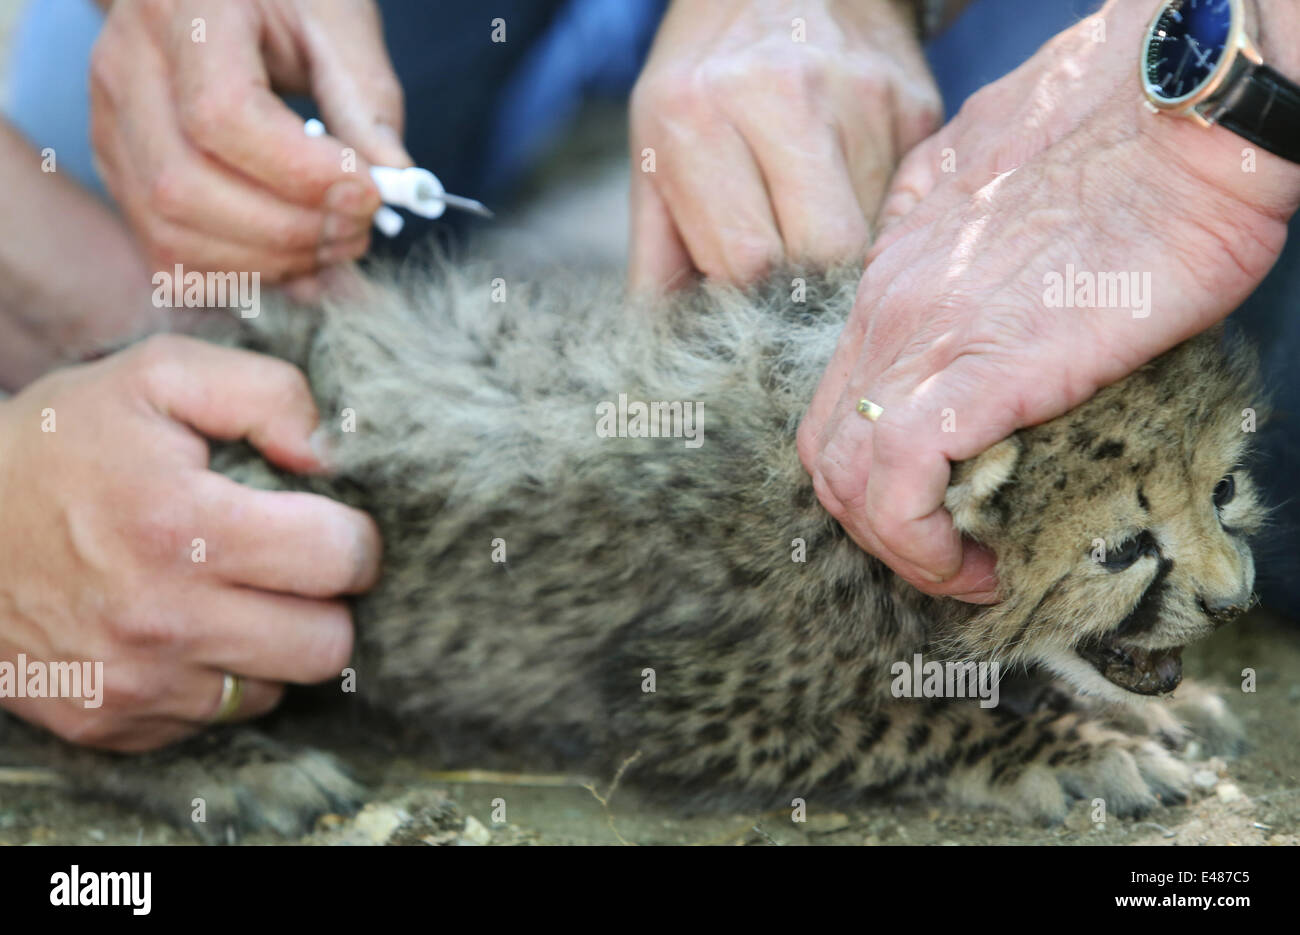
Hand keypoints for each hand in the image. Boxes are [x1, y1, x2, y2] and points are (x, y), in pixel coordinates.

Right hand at [0, 335, 381, 750]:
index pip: (341, 559)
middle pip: (327, 645)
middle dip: (326, 601)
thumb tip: (330, 453)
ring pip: (276, 690)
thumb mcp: (158, 377)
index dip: (354, 536)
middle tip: (294, 566)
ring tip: (233, 594)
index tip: (331, 523)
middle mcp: (162, 620)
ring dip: (273, 644)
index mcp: (182, 528)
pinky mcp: (109, 724)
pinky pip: (212, 718)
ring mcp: (134, 684)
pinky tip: (184, 629)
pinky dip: (215, 676)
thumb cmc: (59, 444)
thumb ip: (266, 394)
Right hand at [89, 0, 410, 287]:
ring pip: (171, 232)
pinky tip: (296, 258)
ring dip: (268, 261)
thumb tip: (398, 185)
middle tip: (360, 227)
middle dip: (289, 230)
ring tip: (335, 244)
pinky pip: (168, 252)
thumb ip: (367, 102)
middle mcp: (126, 68)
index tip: (371, 191)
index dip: (303, 173)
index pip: (221, 115)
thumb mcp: (338, 22)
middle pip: (184, 187)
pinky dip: (240, 273)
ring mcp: (112, 125)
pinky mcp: (122, 170)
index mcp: (183, 10)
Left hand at [628, 0, 939, 288]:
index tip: (750, 313)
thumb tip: (672, 356)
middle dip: (808, 291)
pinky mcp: (916, 105)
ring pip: (871, 238)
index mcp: (697, 116)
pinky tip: (851, 195)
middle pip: (824, 254)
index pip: (745, 261)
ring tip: (815, 230)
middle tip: (792, 291)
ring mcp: (859, 98)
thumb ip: (658, 260)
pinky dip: (878, 220)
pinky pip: (904, 203)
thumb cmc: (703, 82)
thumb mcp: (652, 153)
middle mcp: (781, 97)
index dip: (750, 304)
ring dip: (845, 257)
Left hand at [797, 0, 1299, 600]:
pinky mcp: (979, 368)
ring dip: (897, 548)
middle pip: (825, 449)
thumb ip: (970, 243)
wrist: (1187, 113)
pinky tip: (978, 564)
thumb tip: (981, 283)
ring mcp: (922, 337)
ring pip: (845, 477)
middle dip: (872, 523)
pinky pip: (900, 484)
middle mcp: (889, 307)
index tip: (932, 511)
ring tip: (967, 571)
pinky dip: (922, 545)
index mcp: (898, 273)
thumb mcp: (1013, 195)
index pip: (838, 400)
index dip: (867, 475)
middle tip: (945, 553)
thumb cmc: (1130, 147)